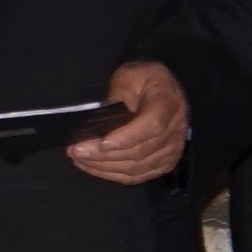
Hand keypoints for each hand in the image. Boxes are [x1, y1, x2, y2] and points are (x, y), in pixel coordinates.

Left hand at [65, 58, 188, 186]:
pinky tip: (93, 167)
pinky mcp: (163, 163)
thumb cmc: (144, 79)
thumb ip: (119, 93)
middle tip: (77, 150)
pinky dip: (112, 174)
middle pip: (140, 151)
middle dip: (104, 154)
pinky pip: (137, 176)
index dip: (126, 137)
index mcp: (168, 103)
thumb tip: (103, 116)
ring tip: (79, 158)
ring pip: (136, 167)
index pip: (152, 125)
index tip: (102, 142)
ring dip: (104, 166)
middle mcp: (175, 131)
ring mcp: (171, 150)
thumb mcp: (129, 75)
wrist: (163, 90)